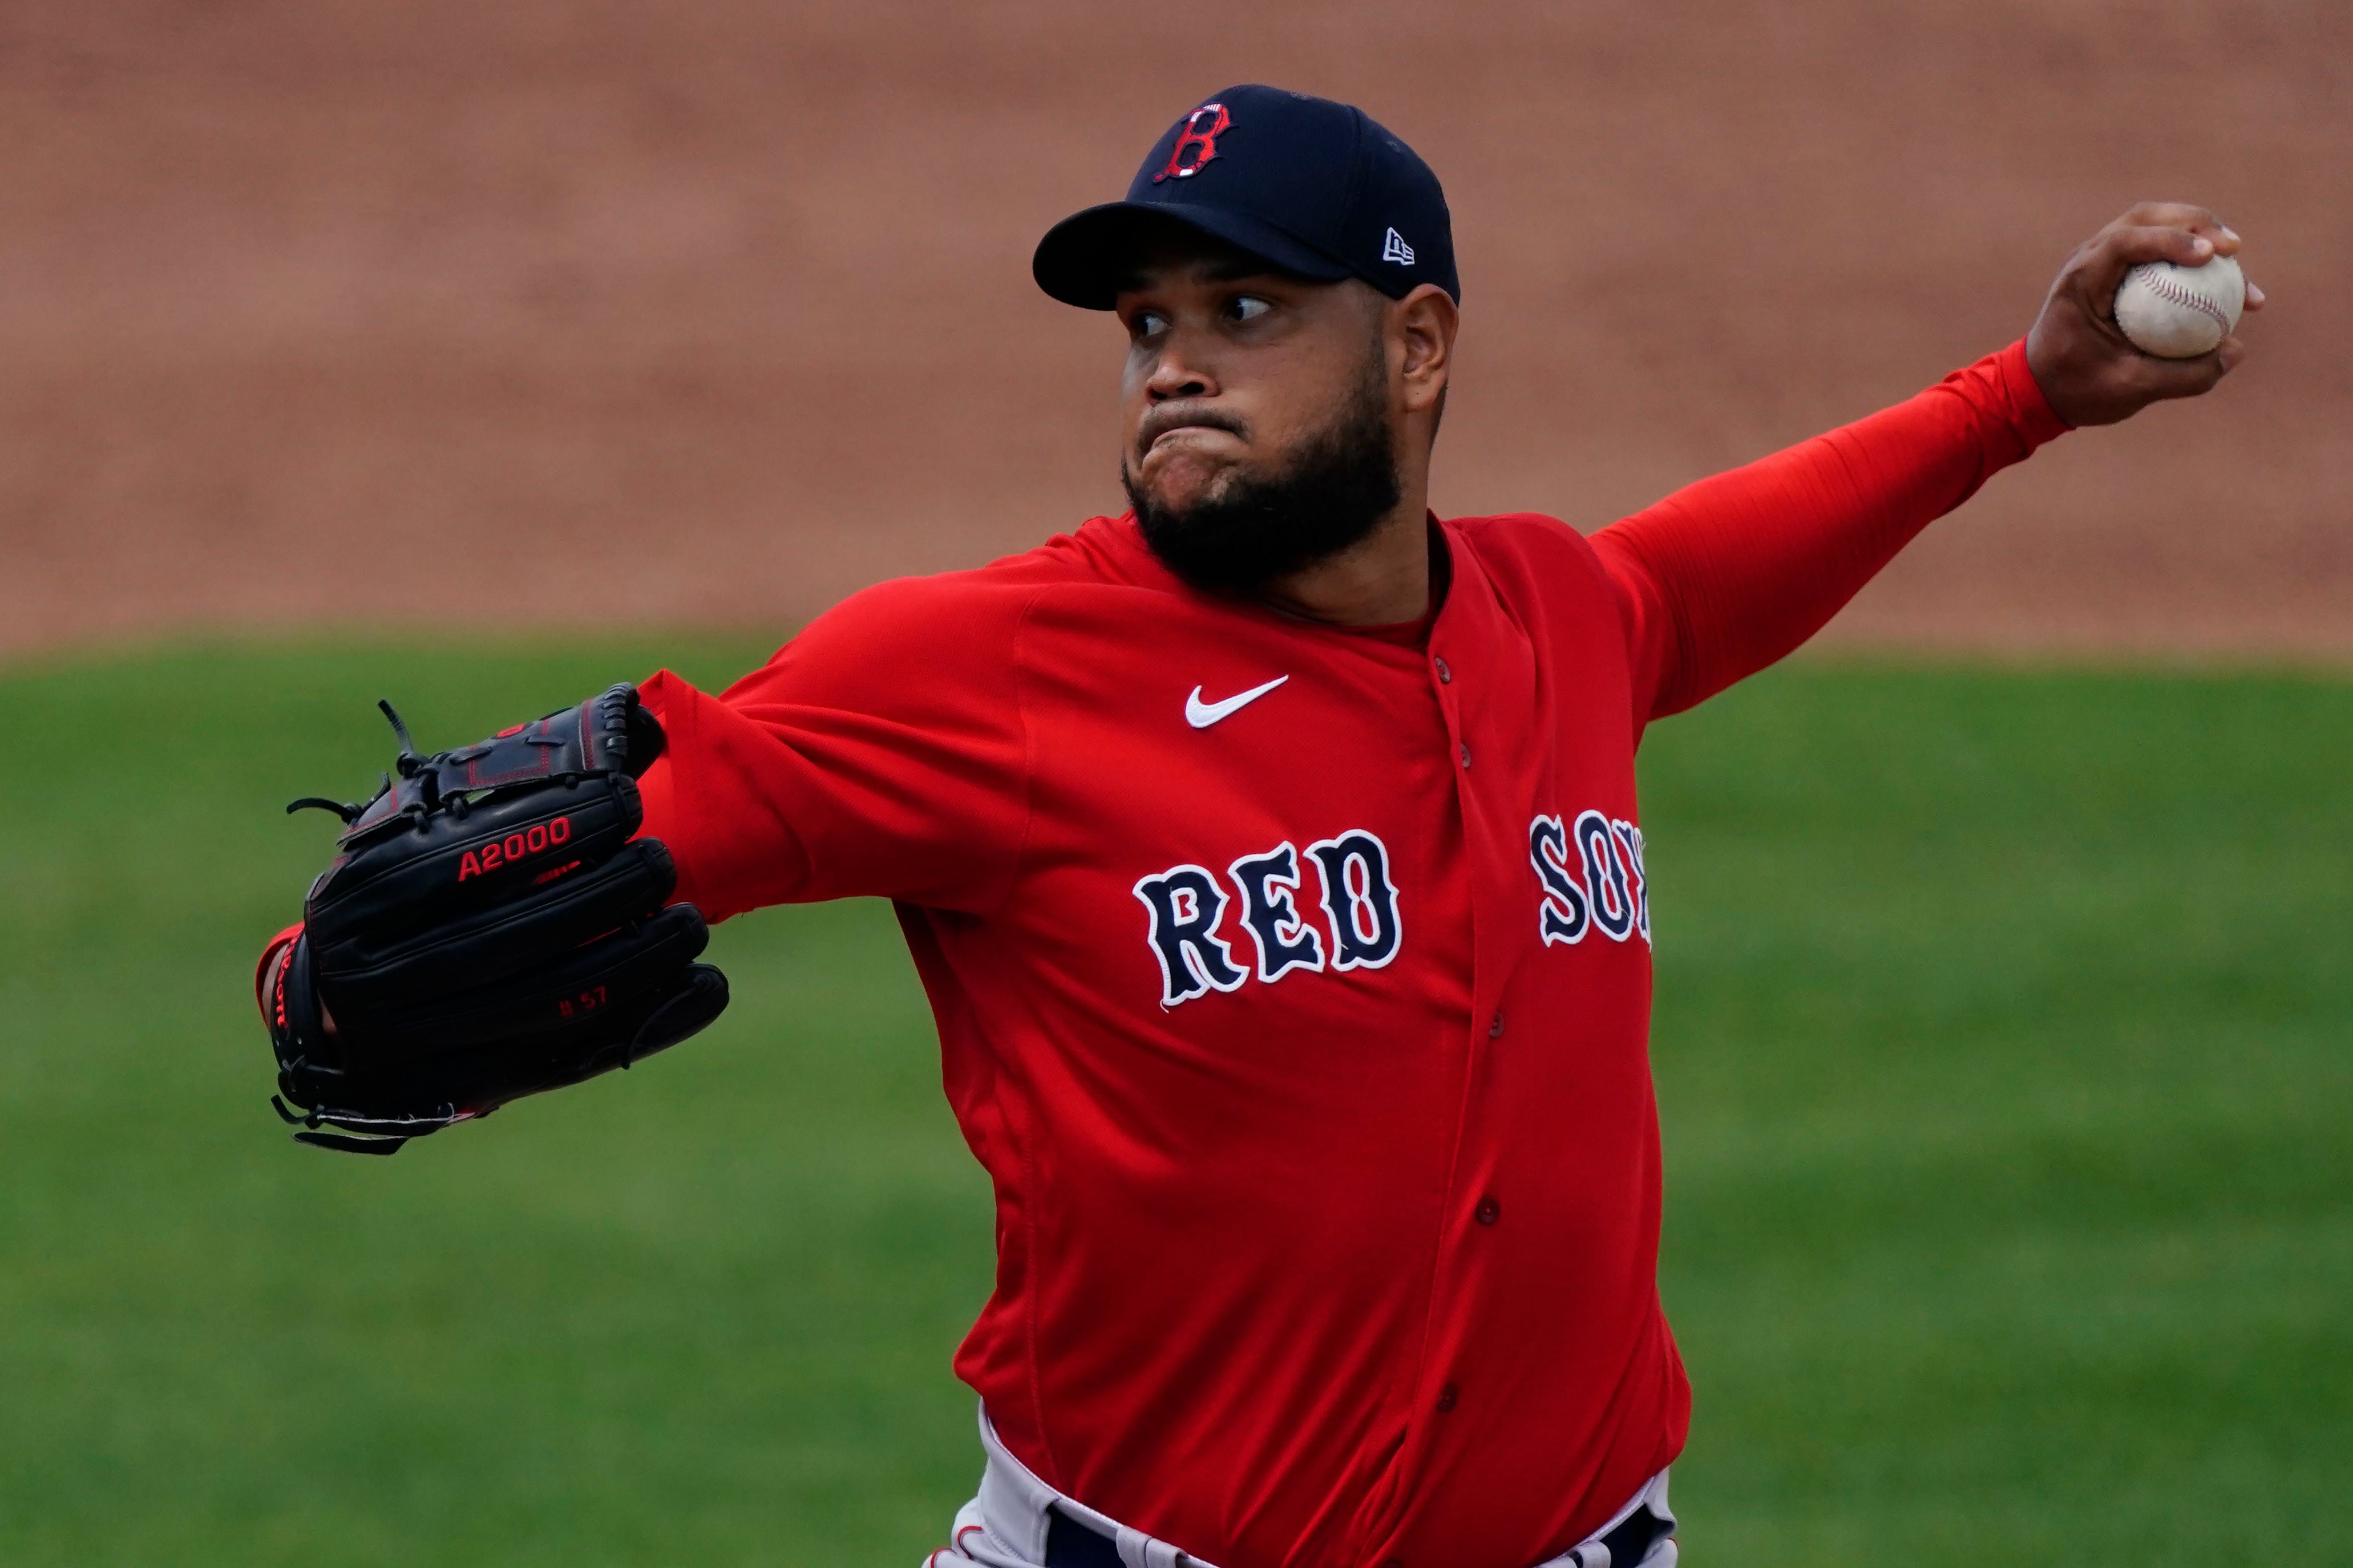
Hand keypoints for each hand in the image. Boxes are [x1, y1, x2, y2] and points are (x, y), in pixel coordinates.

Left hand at [2024, 202, 2265, 427]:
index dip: (2170, 239)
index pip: (2125, 241)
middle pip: (2146, 218)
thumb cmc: (2078, 389)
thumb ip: (2182, 376)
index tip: (2210, 256)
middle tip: (2233, 248)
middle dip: (2195, 223)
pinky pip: (2159, 251)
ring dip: (2198, 232)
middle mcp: (2089, 259)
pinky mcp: (2120, 270)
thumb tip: (2235, 351)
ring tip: (2235, 256)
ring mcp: (2103, 259)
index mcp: (2080, 280)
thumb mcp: (2129, 389)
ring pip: (2156, 226)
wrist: (2043, 390)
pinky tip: (2223, 278)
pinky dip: (2190, 256)